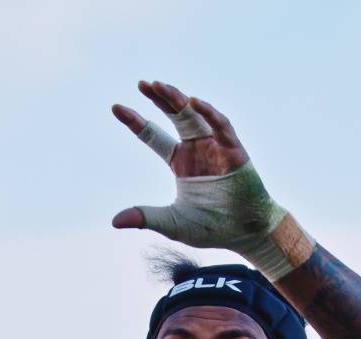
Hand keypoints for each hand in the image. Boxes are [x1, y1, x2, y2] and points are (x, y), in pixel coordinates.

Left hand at [108, 81, 298, 274]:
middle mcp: (196, 149)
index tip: (115, 107)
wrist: (246, 233)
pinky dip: (209, 113)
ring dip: (179, 100)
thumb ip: (146, 217)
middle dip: (160, 99)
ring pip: (195, 115)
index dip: (135, 121)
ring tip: (160, 86)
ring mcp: (215, 147)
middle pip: (175, 116)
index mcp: (180, 162)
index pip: (153, 136)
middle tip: (143, 83)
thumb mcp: (172, 222)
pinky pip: (221, 126)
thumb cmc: (213, 227)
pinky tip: (195, 102)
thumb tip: (114, 221)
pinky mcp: (234, 150)